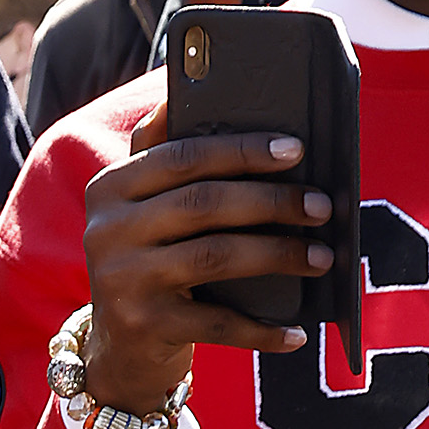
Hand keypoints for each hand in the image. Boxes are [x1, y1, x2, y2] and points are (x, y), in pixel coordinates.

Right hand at [76, 89, 331, 413]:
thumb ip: (164, 151)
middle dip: (271, 202)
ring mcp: (122, 281)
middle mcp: (107, 231)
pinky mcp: (142, 326)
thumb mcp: (143, 206)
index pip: (184, 156)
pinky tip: (295, 332)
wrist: (119, 347)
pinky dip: (261, 329)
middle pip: (203, 204)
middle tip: (321, 207)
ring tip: (321, 257)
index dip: (243, 150)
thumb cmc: (148, 260)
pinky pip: (218, 324)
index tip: (295, 150)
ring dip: (278, 255)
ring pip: (215, 257)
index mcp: (110, 187)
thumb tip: (200, 81)